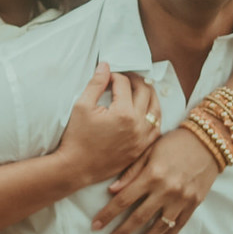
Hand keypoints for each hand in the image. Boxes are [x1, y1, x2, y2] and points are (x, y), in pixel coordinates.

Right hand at [57, 63, 160, 188]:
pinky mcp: (142, 148)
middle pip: (145, 92)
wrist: (76, 167)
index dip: (115, 76)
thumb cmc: (76, 137)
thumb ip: (96, 83)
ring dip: (150, 95)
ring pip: (156, 109)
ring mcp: (142, 138)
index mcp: (123, 113)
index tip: (107, 77)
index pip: (125, 84)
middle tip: (125, 77)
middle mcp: (138, 125)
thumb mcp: (82, 106)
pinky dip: (153, 115)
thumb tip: (105, 66)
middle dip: (135, 80)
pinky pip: (156, 127)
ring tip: (140, 89)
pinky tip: (146, 110)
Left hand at [92, 125, 218, 233]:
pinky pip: (178, 225)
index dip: (108, 214)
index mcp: (152, 175)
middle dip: (122, 232)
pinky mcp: (194, 203)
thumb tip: (112, 190)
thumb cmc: (175, 143)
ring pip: (159, 226)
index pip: (124, 200)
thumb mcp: (150, 150)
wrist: (209, 141)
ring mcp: (181, 199)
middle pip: (139, 217)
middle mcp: (166, 190)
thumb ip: (131, 171)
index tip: (96, 225)